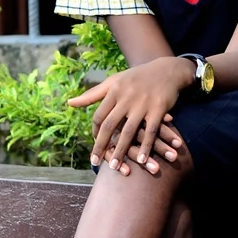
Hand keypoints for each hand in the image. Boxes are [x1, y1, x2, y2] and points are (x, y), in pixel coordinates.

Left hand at [69, 58, 192, 169]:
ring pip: (128, 131)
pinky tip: (141, 160)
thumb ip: (92, 94)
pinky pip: (150, 131)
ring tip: (114, 166)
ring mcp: (142, 104)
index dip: (96, 133)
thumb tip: (69, 103)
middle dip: (102, 146)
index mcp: (113, 91)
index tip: (96, 146)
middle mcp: (126, 97)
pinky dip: (145, 147)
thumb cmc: (137, 78)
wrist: (167, 70)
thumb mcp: (114, 81)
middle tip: (96, 162)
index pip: (99, 116)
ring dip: (121, 151)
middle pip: (110, 125)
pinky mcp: (158, 109)